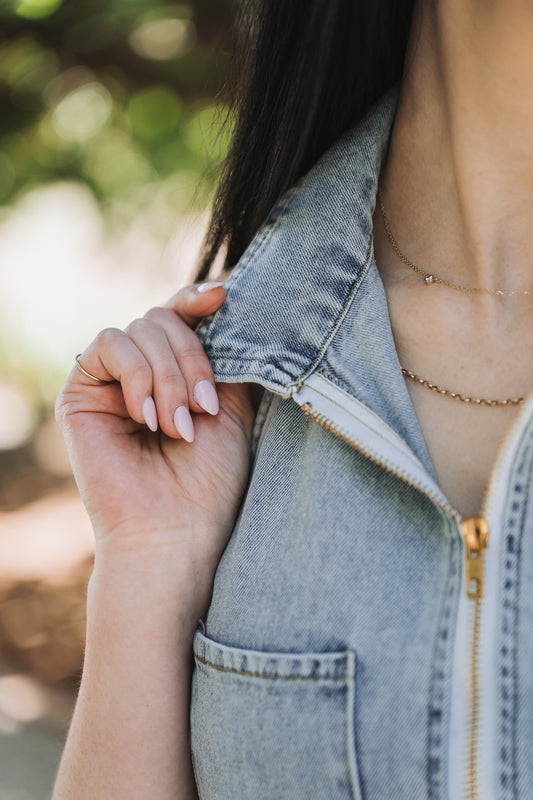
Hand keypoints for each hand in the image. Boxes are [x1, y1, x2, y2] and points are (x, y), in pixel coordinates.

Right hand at [55, 281, 254, 615]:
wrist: (175, 530)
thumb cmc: (210, 479)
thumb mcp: (234, 406)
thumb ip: (229, 355)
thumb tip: (228, 300)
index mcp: (174, 372)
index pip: (182, 317)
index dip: (199, 299)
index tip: (223, 294)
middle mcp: (142, 372)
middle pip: (163, 317)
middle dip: (192, 359)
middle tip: (205, 409)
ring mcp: (110, 381)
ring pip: (141, 328)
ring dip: (169, 376)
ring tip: (178, 427)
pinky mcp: (80, 392)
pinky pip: (110, 345)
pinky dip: (139, 377)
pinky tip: (148, 419)